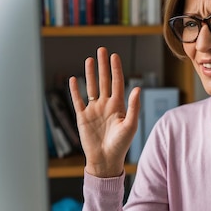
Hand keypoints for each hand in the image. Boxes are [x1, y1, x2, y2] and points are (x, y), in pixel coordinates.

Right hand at [69, 47, 140, 177]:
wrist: (105, 160)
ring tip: (89, 60)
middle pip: (103, 81)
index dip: (116, 69)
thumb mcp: (130, 125)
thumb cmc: (121, 145)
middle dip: (103, 66)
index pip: (117, 82)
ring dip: (90, 74)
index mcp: (118, 106)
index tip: (115, 56)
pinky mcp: (83, 117)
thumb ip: (133, 106)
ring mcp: (94, 110)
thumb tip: (137, 88)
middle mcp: (106, 105)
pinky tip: (73, 79)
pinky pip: (78, 100)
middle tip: (102, 50)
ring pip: (91, 87)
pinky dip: (75, 90)